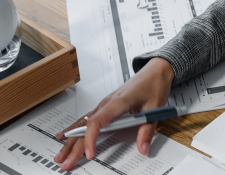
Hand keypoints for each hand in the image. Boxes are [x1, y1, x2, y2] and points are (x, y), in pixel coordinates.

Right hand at [53, 57, 174, 170]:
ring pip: (83, 123)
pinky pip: (87, 119)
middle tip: (66, 163)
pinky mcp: (106, 106)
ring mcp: (105, 104)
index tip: (89, 153)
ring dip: (71, 140)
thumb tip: (143, 148)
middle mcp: (107, 103)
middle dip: (74, 146)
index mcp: (118, 102)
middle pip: (86, 126)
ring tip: (61, 155)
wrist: (156, 71)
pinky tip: (64, 136)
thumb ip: (147, 130)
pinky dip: (75, 129)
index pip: (97, 122)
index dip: (91, 138)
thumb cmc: (153, 84)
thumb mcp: (155, 108)